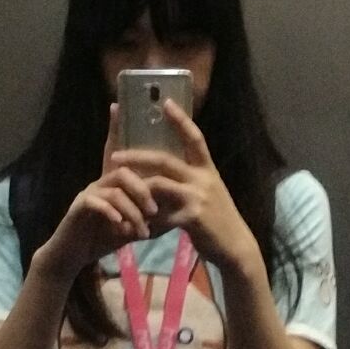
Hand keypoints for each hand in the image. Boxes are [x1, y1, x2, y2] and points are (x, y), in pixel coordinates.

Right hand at [35, 148, 158, 284]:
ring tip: (141, 232)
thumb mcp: (128, 232)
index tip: (165, 207)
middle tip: (154, 212)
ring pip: (113, 191)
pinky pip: (93, 202)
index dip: (151, 185)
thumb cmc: (99, 241)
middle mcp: (100, 185)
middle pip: (124, 173)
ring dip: (131, 211)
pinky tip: (120, 225)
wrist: (71, 256)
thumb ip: (144, 223)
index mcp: (113, 187)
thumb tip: (170, 221)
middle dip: (143, 192)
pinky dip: (110, 212)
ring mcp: (88, 195)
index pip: (134, 173)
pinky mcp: (77, 207)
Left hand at [110, 99, 257, 272]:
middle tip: (114, 155)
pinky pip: (161, 214)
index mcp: (207, 170)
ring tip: (118, 188)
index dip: (181, 120)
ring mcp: (198, 197)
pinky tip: (133, 222)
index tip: (166, 102)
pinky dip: (146, 218)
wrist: (234, 246)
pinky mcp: (192, 217)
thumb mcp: (209, 192)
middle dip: (138, 155)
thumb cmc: (217, 219)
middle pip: (166, 160)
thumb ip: (190, 180)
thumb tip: (166, 170)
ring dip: (136, 186)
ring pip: (159, 184)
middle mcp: (204, 179)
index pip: (195, 138)